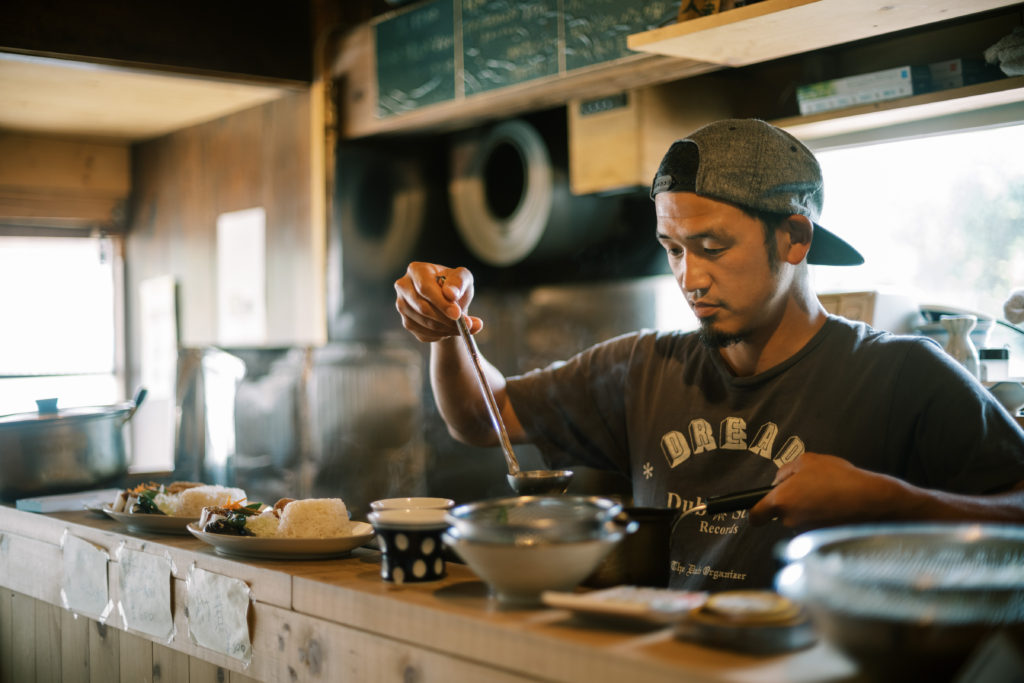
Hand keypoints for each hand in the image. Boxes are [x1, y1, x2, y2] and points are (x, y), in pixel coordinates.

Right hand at [394, 262, 483, 342]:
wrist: (450, 302)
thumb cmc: (454, 286)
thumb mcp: (463, 278)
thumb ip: (459, 282)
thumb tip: (451, 293)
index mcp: (416, 270)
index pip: (425, 288)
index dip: (441, 302)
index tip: (457, 314)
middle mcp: (404, 286)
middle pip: (422, 307)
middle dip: (446, 319)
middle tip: (466, 325)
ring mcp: (403, 305)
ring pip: (424, 323)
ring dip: (447, 328)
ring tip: (464, 327)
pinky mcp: (407, 322)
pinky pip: (424, 333)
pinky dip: (441, 335)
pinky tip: (451, 329)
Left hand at [749, 452, 906, 528]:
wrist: (871, 500)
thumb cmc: (838, 478)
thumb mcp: (807, 461)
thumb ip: (786, 471)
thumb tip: (778, 482)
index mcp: (781, 501)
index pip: (756, 516)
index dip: (755, 514)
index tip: (758, 513)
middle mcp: (790, 520)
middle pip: (781, 515)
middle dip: (792, 504)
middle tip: (811, 489)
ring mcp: (806, 532)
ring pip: (800, 520)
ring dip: (808, 510)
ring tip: (828, 496)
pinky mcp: (821, 539)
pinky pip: (815, 527)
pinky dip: (822, 519)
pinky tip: (836, 507)